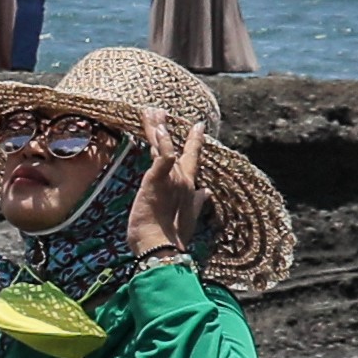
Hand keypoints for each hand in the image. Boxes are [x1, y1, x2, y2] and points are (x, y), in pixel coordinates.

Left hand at [126, 123, 209, 266]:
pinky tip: (158, 129)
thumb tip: (206, 192)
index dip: (193, 143)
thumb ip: (197, 202)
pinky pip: (163, 157)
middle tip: (158, 110)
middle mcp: (182, 180)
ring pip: (165, 147)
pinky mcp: (158, 181)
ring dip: (157, 128)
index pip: (190, 159)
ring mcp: (171, 180)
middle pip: (175, 148)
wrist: (162, 248)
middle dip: (166, 128)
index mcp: (187, 188)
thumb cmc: (171, 237)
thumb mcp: (187, 217)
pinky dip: (163, 143)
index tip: (198, 127)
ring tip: (151, 112)